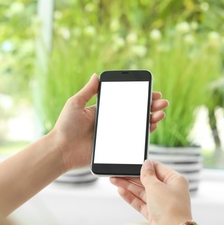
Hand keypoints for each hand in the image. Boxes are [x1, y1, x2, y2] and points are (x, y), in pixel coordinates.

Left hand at [50, 73, 168, 171]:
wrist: (61, 150)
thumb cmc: (65, 126)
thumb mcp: (75, 104)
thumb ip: (87, 91)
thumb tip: (96, 75)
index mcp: (102, 110)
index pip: (124, 101)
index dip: (139, 96)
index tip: (152, 91)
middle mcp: (110, 121)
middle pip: (135, 112)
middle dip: (150, 106)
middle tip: (162, 101)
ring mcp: (113, 134)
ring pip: (137, 125)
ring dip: (151, 118)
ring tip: (160, 112)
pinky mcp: (114, 147)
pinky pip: (132, 139)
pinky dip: (144, 133)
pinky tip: (153, 125)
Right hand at [110, 160, 191, 224]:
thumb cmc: (171, 209)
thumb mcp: (156, 186)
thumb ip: (148, 175)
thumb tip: (146, 164)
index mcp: (175, 180)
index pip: (157, 168)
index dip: (144, 166)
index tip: (131, 165)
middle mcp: (169, 191)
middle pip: (147, 180)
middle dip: (132, 177)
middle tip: (118, 174)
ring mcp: (162, 203)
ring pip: (142, 191)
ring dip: (128, 186)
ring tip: (115, 181)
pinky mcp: (155, 213)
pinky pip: (141, 202)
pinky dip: (131, 197)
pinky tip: (122, 191)